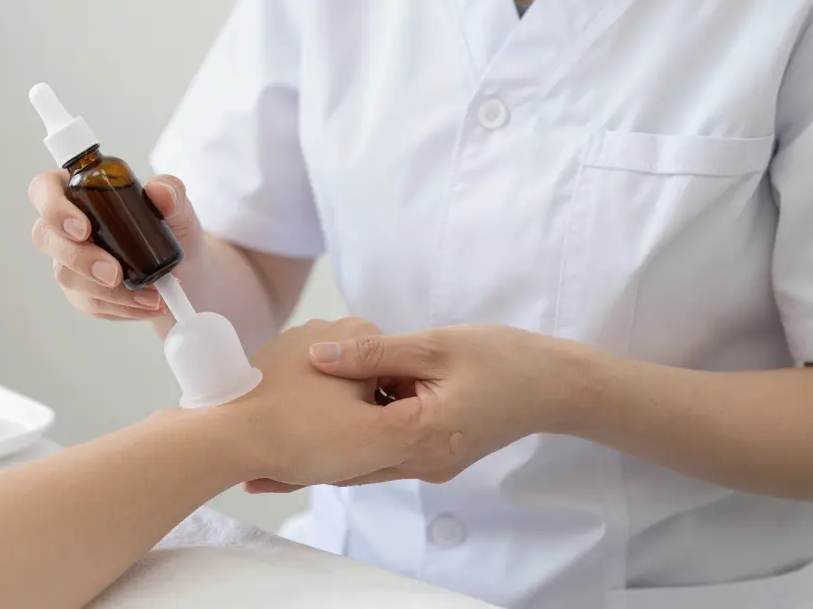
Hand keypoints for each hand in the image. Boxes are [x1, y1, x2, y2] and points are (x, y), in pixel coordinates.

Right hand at [28, 172, 203, 319]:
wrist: (184, 268)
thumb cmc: (171, 227)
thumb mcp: (177, 205)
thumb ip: (170, 191)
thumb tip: (159, 192)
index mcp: (80, 190)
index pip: (44, 189)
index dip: (53, 208)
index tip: (84, 229)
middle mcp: (66, 225)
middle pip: (46, 237)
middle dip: (79, 258)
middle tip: (115, 273)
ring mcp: (69, 260)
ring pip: (66, 276)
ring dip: (106, 291)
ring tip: (151, 295)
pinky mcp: (81, 291)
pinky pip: (90, 303)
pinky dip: (121, 307)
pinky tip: (148, 305)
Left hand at [245, 324, 582, 491]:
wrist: (556, 385)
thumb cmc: (503, 359)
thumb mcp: (435, 345)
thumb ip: (374, 350)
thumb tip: (318, 353)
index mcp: (424, 436)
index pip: (351, 447)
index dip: (304, 445)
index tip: (261, 436)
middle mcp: (424, 461)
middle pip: (352, 467)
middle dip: (305, 465)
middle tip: (255, 464)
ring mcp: (431, 463)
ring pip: (367, 462)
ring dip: (328, 455)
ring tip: (277, 451)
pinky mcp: (435, 454)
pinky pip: (387, 452)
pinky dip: (359, 441)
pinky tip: (329, 426)